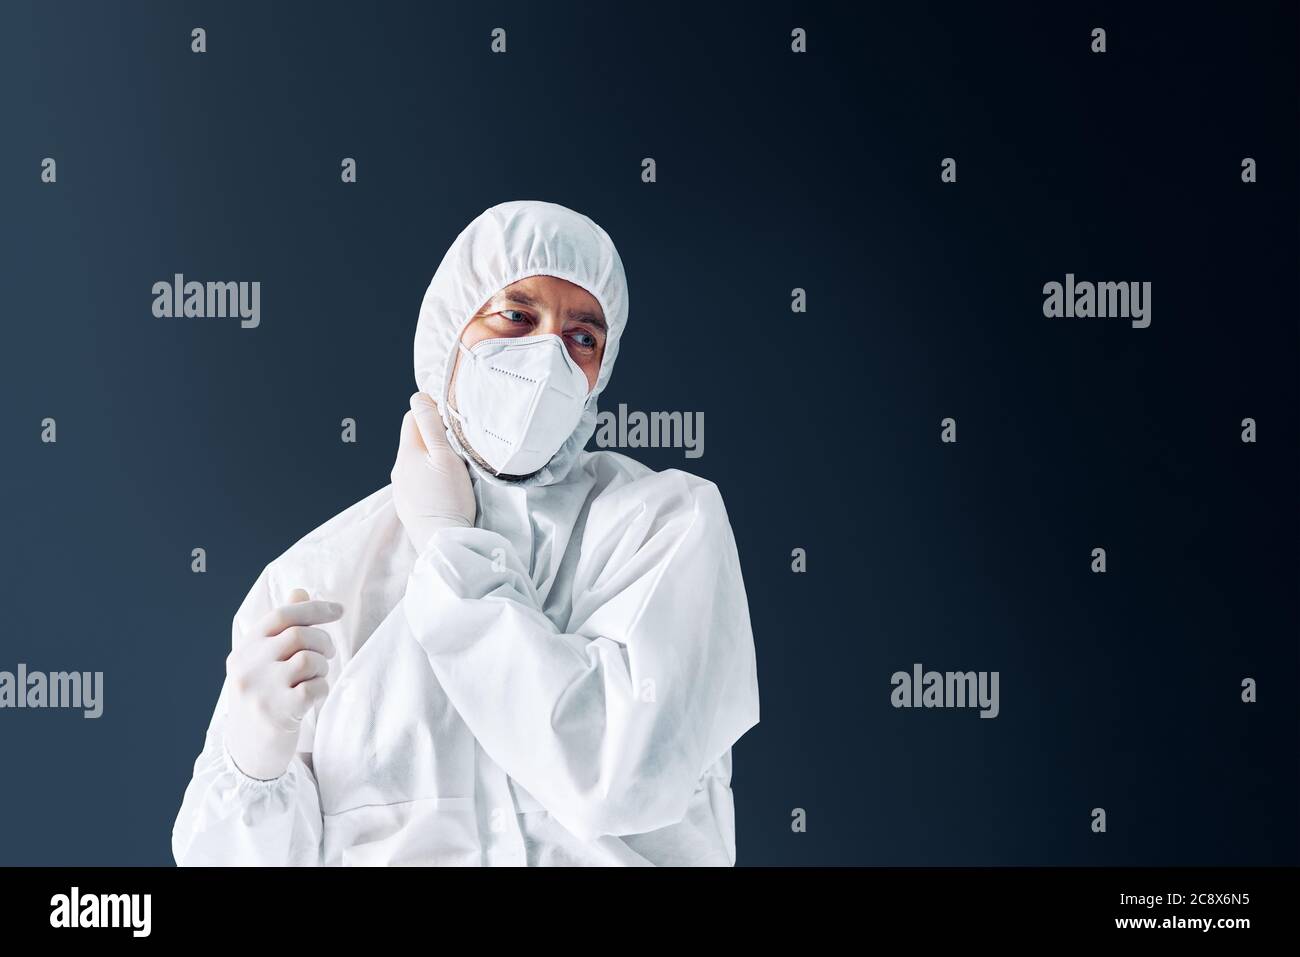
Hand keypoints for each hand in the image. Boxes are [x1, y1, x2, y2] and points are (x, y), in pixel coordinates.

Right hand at [224, 588, 340, 779]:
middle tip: (327, 654)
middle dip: (323, 641)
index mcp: (243, 649)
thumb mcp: (263, 662)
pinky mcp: (277, 712)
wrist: (247, 752)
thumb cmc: (262, 699)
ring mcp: (260, 689)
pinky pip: (314, 687)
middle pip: (299, 635)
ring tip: (316, 678)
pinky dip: (322, 689)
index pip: (282, 615)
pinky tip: (314, 697)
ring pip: (308, 659)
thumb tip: (299, 592)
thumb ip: (280, 629)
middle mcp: (247, 666)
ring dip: (322, 667)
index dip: (314, 608)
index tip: (338, 610)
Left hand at [391, 391, 475, 549]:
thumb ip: (432, 425)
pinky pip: (417, 482)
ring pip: (416, 462)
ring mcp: (401, 490)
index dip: (431, 414)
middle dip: (433, 438)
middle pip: (414, 441)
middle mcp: (398, 470)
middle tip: (457, 449)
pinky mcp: (408, 506)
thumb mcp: (445, 455)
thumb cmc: (449, 499)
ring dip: (431, 460)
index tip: (451, 424)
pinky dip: (429, 480)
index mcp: (407, 453)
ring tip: (453, 471)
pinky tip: (444, 490)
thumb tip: (419, 397)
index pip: (412, 417)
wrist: (443, 542)